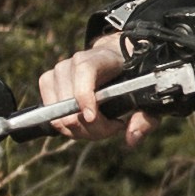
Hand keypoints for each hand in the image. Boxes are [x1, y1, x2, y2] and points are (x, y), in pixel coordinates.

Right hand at [36, 29, 156, 145]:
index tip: (92, 117)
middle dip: (92, 127)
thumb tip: (131, 138)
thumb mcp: (146, 96)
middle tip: (113, 127)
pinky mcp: (48, 81)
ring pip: (59, 115)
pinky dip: (68, 128)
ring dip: (81, 130)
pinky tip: (86, 123)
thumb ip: (145, 118)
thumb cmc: (132, 78)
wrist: (116, 60)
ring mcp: (59, 71)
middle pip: (70, 102)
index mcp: (101, 57)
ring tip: (102, 126)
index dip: (84, 95)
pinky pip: (50, 116)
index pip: (85, 70)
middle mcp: (75, 61)